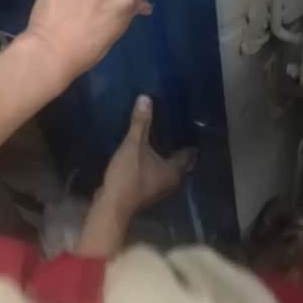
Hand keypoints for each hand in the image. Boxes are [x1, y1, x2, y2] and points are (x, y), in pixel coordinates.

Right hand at [98, 94, 195, 222]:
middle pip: (180, 164)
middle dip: (178, 149)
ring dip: (165, 158)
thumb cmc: (129, 175)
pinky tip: (145, 155)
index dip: (189, 143)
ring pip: (167, 170)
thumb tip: (146, 98)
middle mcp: (171, 181)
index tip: (189, 128)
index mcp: (173, 171)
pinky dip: (154, 164)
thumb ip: (140, 123)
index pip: (188, 155)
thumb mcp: (133, 145)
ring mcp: (158, 189)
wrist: (112, 205)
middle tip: (174, 130)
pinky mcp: (145, 191)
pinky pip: (155, 174)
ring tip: (159, 140)